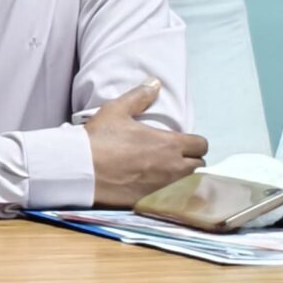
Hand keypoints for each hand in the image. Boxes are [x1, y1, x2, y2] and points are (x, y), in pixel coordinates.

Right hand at [83, 81, 208, 207]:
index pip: (201, 145)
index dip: (194, 142)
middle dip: (190, 159)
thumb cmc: (99, 138)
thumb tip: (155, 82)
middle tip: (173, 155)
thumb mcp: (116, 110)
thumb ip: (139, 96)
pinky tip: (151, 185)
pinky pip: (170, 196)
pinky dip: (166, 191)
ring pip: (187, 182)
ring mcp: (163, 186)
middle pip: (198, 165)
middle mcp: (173, 167)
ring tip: (163, 170)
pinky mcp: (151, 200)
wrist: (81, 169)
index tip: (181, 141)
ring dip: (181, 176)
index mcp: (169, 144)